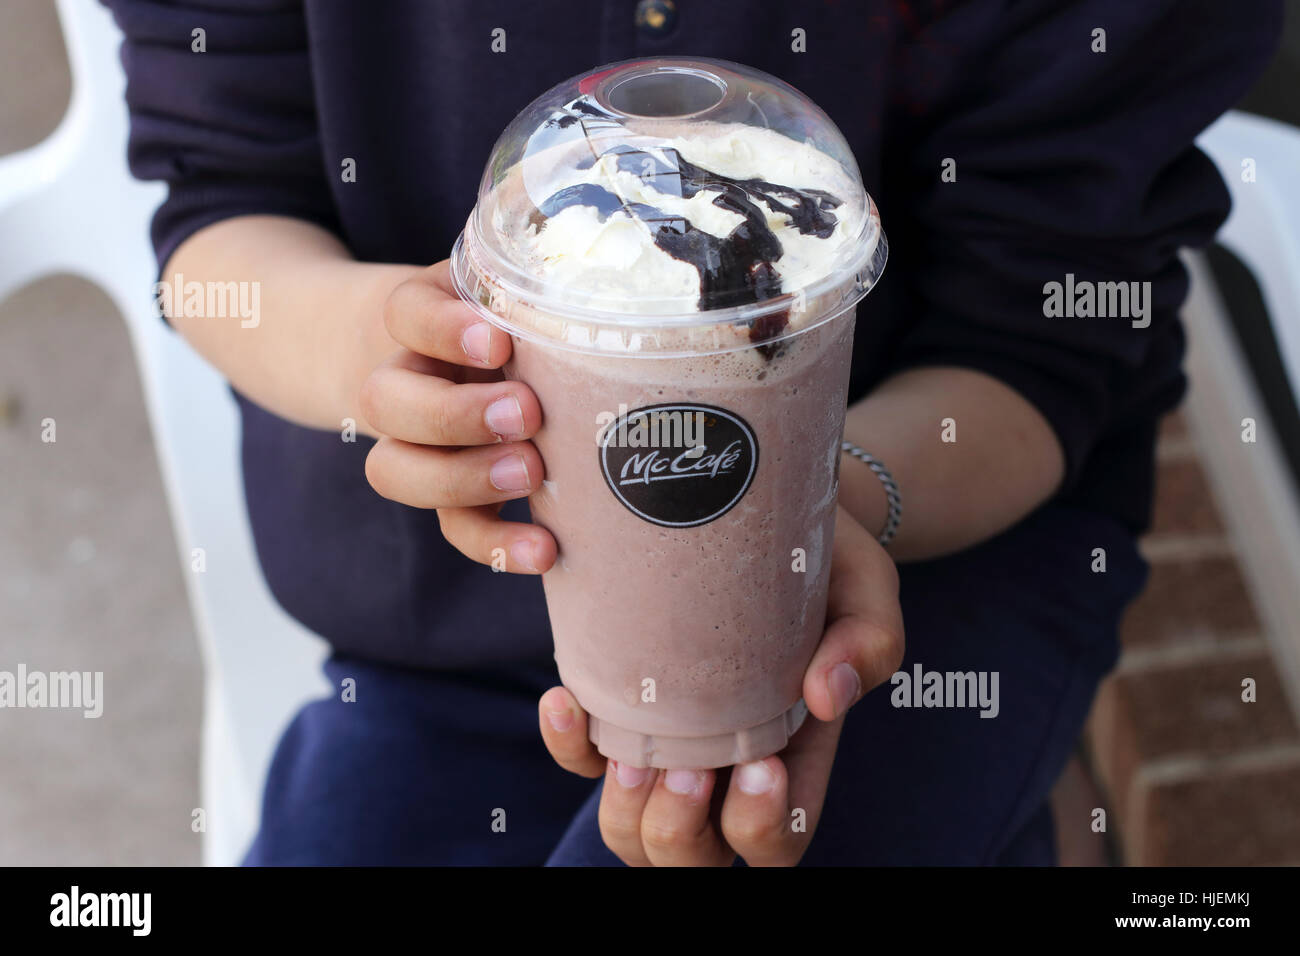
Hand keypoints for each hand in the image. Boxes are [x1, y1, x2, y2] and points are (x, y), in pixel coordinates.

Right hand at [360, 260, 557, 573]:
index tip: (498, 342)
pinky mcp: (451, 494)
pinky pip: (453, 526)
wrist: (486, 365)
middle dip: (454, 414)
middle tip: (526, 413)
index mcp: (427, 319)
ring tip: (530, 473)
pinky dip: (495, 542)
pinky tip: (543, 549)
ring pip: (395, 470)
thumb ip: (552, 293)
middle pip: (384, 401)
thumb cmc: (519, 320)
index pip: (405, 313)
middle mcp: (410, 379)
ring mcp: (420, 442)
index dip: (441, 330)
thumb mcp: (526, 293)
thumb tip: (629, 298)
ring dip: (462, 478)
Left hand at [538, 506, 903, 865]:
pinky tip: (568, 699)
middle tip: (687, 769)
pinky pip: (580, 760)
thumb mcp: (865, 588)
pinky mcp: (620, 704)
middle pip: (694, 858)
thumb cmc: (824, 559)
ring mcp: (667, 741)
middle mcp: (726, 764)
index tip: (764, 762)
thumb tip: (826, 696)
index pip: (777, 841)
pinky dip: (567, 746)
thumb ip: (869, 641)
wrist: (762, 503)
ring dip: (627, 813)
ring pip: (630, 834)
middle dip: (682, 832)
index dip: (763, 825)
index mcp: (793, 754)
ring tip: (633, 757)